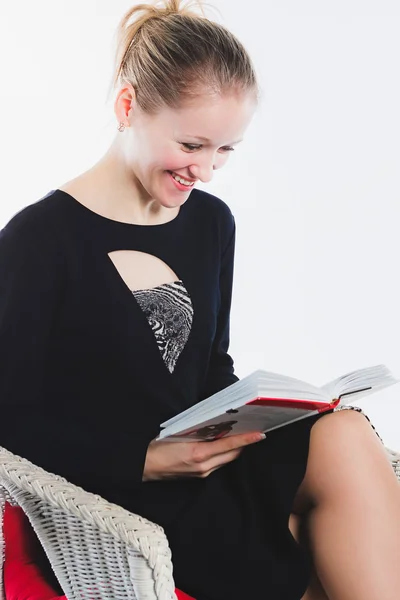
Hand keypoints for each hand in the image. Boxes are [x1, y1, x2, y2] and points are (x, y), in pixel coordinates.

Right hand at [142, 431, 265, 480]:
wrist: (144, 466)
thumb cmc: (158, 446)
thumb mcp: (179, 433)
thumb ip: (199, 431)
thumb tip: (216, 424)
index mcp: (199, 453)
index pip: (229, 445)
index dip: (246, 439)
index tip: (260, 434)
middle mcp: (204, 466)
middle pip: (232, 454)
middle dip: (243, 443)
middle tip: (252, 429)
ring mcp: (202, 473)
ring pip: (226, 460)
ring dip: (234, 449)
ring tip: (240, 435)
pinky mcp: (199, 476)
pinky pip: (218, 464)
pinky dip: (224, 454)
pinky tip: (223, 446)